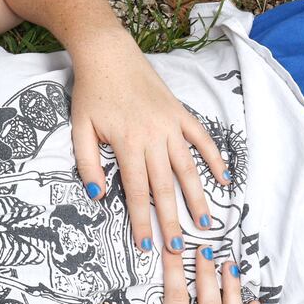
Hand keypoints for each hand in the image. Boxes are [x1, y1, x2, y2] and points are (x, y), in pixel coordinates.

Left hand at [69, 35, 230, 252]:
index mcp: (127, 144)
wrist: (107, 53)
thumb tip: (97, 196)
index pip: (137, 192)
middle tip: (179, 249)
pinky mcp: (181, 113)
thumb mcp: (79, 127)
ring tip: (206, 224)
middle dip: (171, 221)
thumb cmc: (90, 92)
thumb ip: (88, 163)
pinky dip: (215, 159)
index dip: (141, 221)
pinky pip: (203, 140)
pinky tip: (224, 180)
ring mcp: (170, 125)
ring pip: (188, 169)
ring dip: (198, 199)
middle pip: (165, 187)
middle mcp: (153, 138)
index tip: (146, 246)